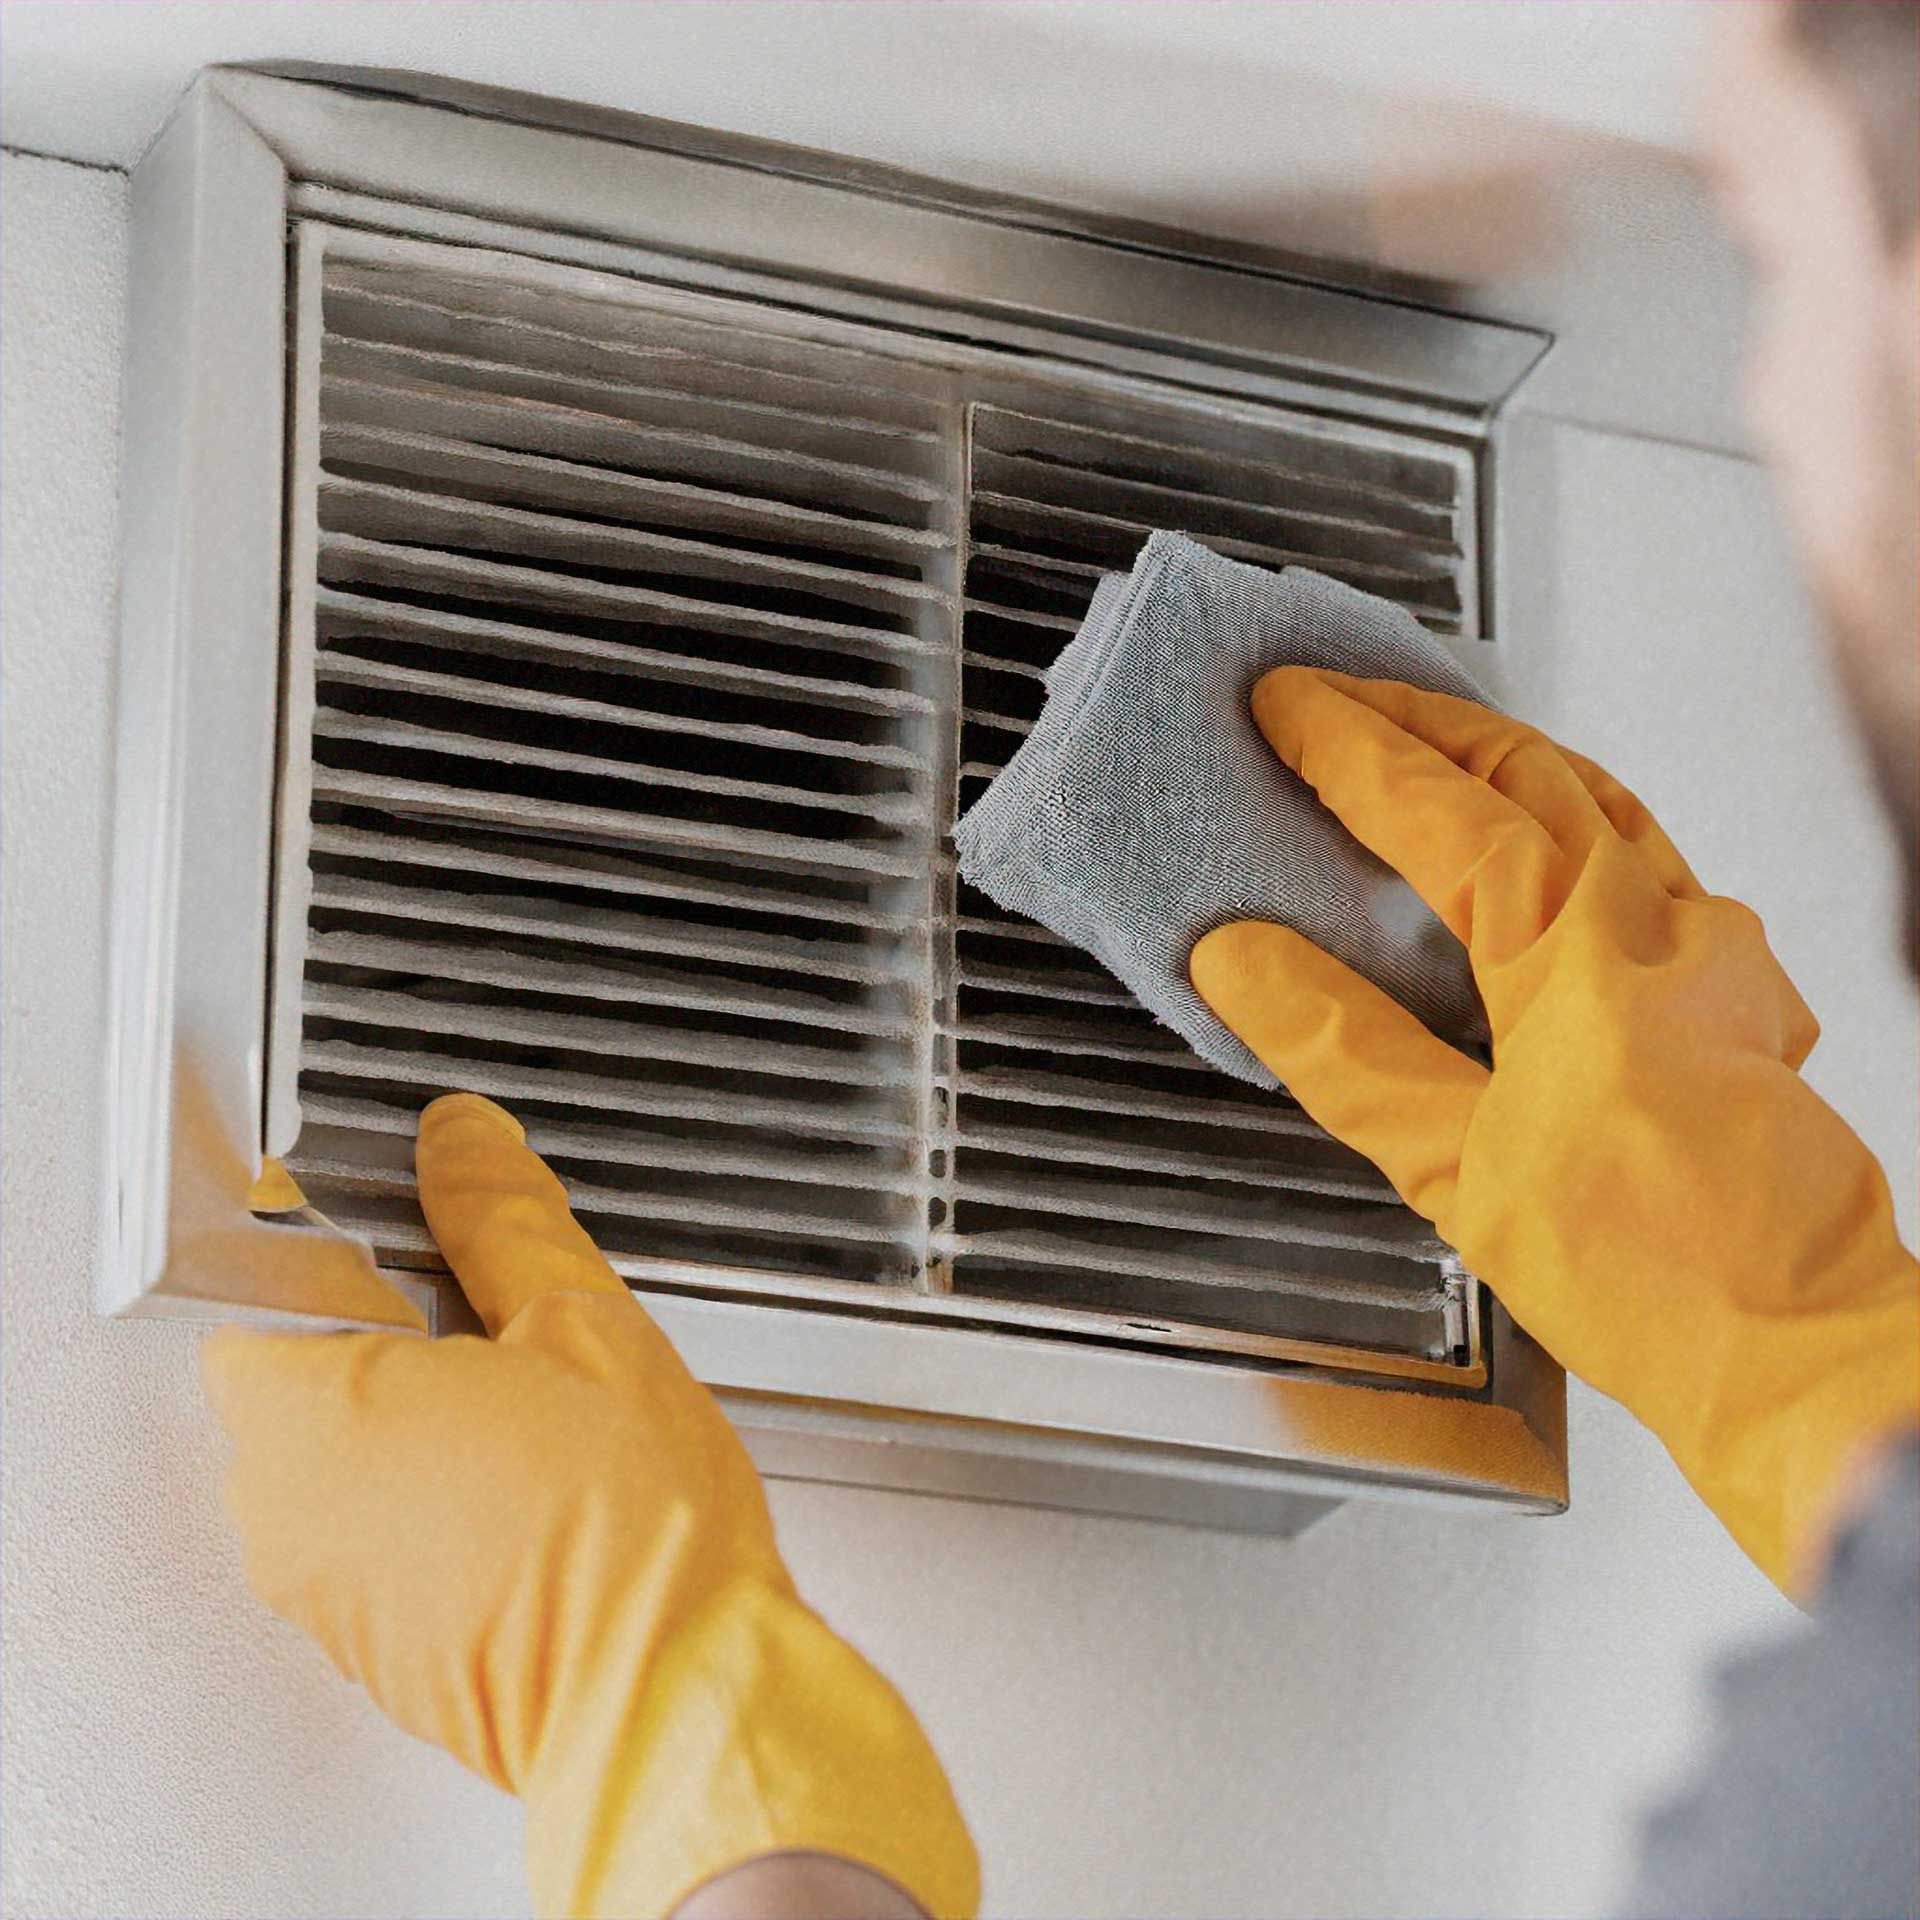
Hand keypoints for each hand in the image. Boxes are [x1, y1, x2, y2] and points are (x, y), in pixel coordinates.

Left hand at [203, 1094, 976, 1918]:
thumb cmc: (625, 1529)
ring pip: (345, 1454)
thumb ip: (497, 1211)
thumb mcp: (576, 1318)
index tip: (425, 1236)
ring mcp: (322, 1589)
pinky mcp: (370, 1645)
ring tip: (536, 1414)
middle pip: (307, 1366)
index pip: (268, 1276)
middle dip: (397, 1332)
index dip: (354, 1240)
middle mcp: (284, 1509)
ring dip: (422, 1419)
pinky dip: (433, 1499)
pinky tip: (532, 1488)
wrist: (673, 1692)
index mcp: (309, 1411)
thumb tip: (461, 1140)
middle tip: (506, 1327)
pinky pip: (374, 1534)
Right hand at [1191, 669, 1919, 1593]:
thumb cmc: (1650, 1272)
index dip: (1353, 749)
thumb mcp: (1453, 1167)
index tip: (1289, 704)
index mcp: (1579, 955)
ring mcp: (1713, 951)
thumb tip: (1244, 961)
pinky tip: (1560, 850)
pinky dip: (1580, 820)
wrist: (1800, 1345)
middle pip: (1532, 772)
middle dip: (1426, 721)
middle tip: (1343, 695)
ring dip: (1506, 756)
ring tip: (1435, 742)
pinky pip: (1653, 857)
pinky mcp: (1739, 990)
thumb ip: (1340, 1049)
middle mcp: (1659, 926)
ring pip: (1603, 801)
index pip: (1444, 812)